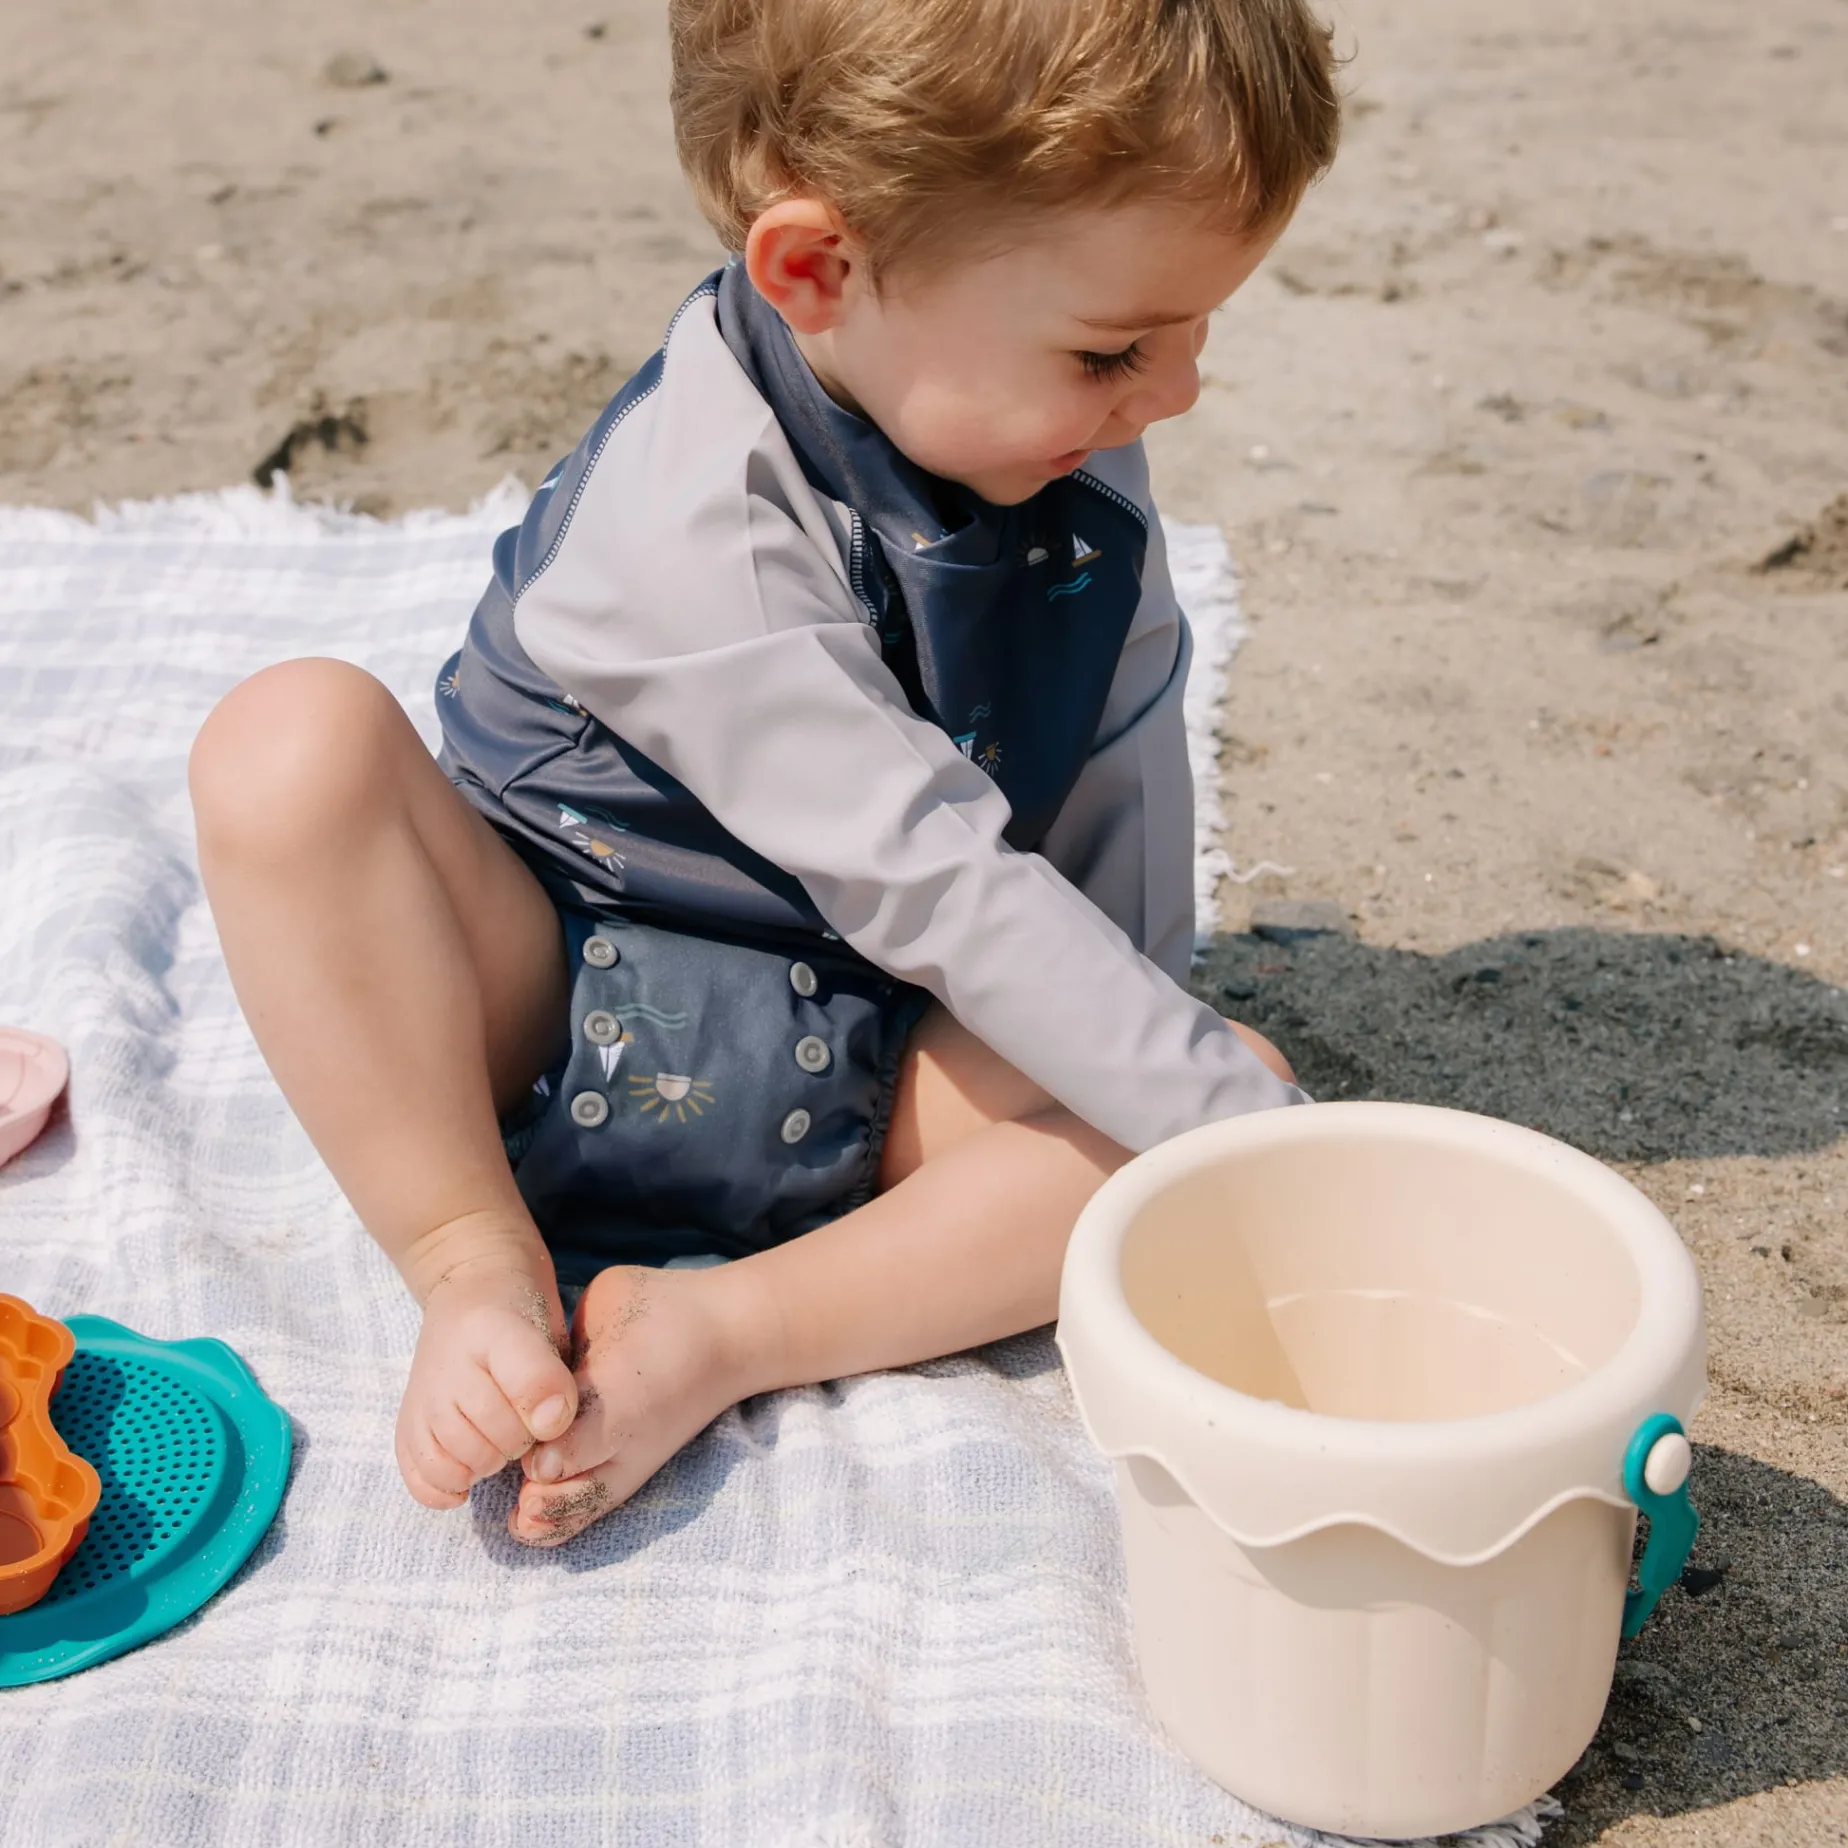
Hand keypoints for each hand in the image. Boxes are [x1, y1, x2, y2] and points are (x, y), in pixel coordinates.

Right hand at [394, 1264, 579, 1508]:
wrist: (473, 1292)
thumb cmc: (518, 1318)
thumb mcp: (542, 1332)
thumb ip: (544, 1377)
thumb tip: (547, 1428)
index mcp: (487, 1339)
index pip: (527, 1410)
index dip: (550, 1419)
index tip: (555, 1401)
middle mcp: (445, 1374)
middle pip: (494, 1449)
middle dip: (519, 1443)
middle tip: (524, 1415)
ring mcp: (421, 1403)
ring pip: (458, 1470)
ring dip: (486, 1463)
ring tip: (500, 1434)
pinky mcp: (408, 1429)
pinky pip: (422, 1481)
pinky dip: (445, 1488)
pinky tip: (468, 1476)